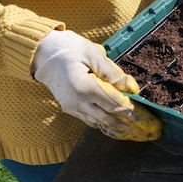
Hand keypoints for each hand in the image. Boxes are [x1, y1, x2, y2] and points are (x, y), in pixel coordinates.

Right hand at [32, 30, 156, 139]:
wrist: (41, 53)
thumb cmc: (69, 49)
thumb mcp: (93, 54)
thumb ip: (112, 72)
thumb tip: (130, 87)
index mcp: (83, 86)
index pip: (111, 103)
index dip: (128, 110)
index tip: (140, 116)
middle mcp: (76, 101)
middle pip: (106, 117)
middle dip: (124, 123)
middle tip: (140, 128)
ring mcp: (71, 107)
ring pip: (97, 122)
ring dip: (114, 127)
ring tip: (130, 132)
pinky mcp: (69, 108)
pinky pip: (89, 120)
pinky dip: (102, 124)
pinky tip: (113, 127)